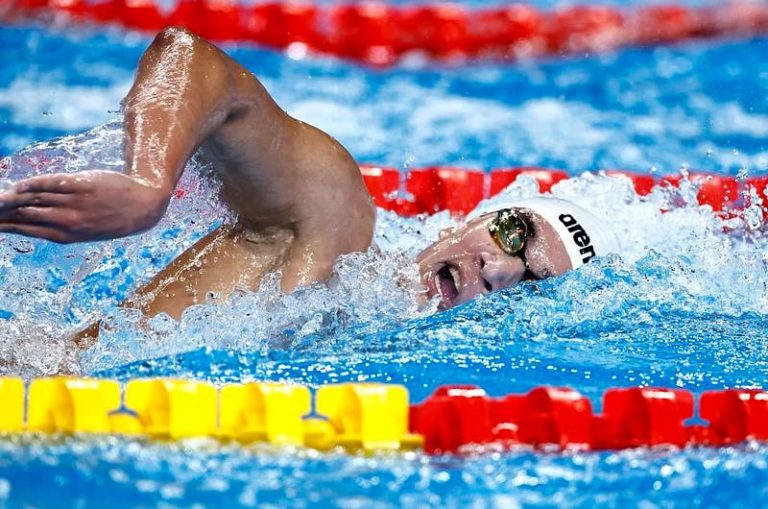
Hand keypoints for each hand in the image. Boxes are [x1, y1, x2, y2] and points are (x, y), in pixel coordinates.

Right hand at [0, 170, 169, 242]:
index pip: (24, 229)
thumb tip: (29, 218)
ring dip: (10, 199)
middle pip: (24, 215)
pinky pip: (52, 184)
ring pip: (35, 200)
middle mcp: (66, 220)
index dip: (2, 226)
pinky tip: (18, 187)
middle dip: (0, 213)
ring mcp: (74, 203)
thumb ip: (57, 225)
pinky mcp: (83, 185)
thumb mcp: (84, 229)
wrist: (144, 207)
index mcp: (64, 235)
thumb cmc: (111, 218)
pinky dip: (33, 186)